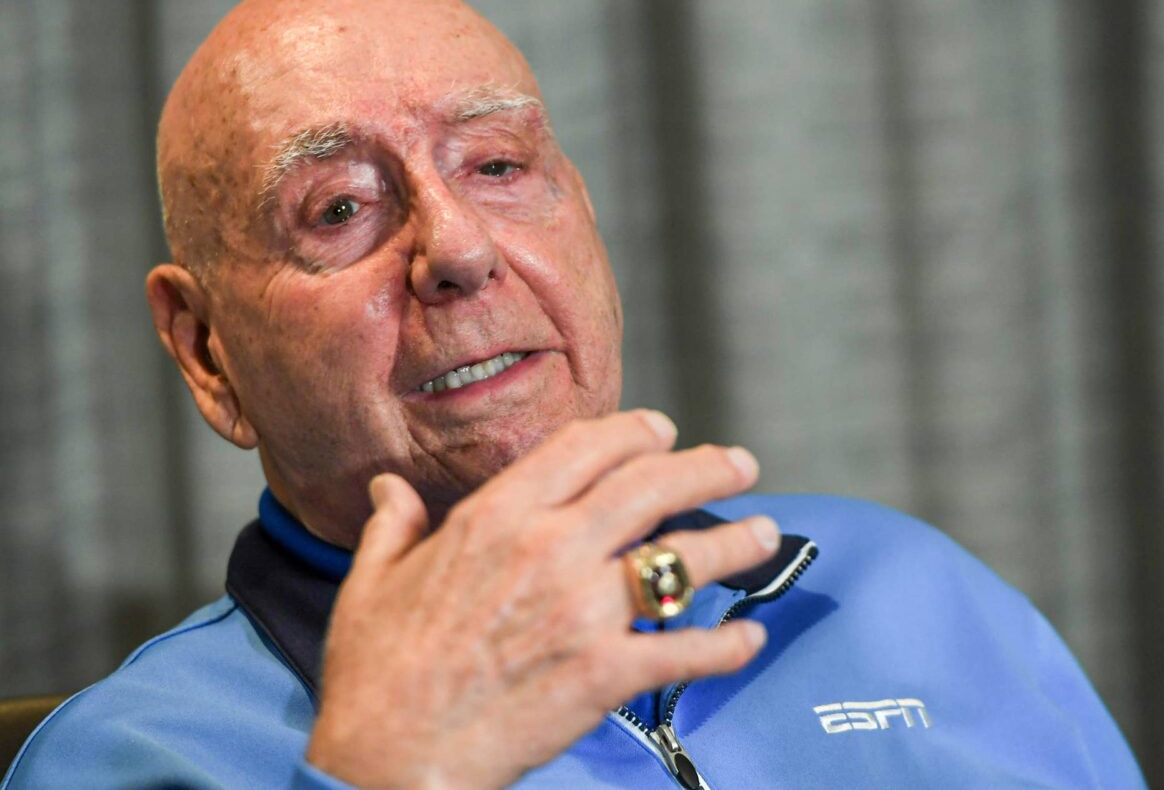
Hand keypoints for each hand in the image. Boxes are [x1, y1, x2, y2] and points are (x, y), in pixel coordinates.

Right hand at [306, 410, 779, 789]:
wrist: (391, 757)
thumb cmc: (378, 671)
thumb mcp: (372, 581)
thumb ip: (393, 525)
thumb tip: (389, 489)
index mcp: (497, 517)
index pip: (586, 448)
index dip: (635, 432)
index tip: (662, 431)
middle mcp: (550, 549)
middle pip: (651, 486)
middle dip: (706, 466)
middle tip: (740, 463)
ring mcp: (583, 611)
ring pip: (680, 558)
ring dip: (733, 542)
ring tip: (765, 533)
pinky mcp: (604, 673)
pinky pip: (683, 651)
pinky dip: (724, 646)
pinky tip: (748, 637)